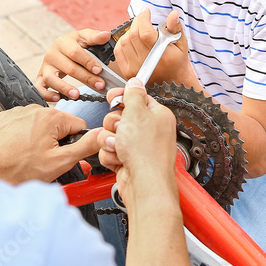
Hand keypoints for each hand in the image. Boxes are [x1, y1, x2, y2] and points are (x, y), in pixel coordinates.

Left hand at [0, 105, 99, 183]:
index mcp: (51, 117)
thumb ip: (85, 146)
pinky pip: (24, 124)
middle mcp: (34, 109)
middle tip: (46, 158)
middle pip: (59, 124)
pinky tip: (20, 148)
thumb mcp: (61, 162)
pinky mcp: (6, 118)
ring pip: (41, 124)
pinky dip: (24, 135)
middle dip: (57, 141)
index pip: (78, 125)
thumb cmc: (21, 170)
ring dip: (41, 138)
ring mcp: (18, 112)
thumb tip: (102, 135)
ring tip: (31, 155)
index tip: (64, 154)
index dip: (75, 142)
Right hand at [36, 28, 111, 100]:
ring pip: (51, 78)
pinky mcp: (41, 77)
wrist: (61, 48)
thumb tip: (106, 35)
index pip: (75, 53)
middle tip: (99, 85)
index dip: (88, 62)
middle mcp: (52, 54)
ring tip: (76, 95)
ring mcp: (45, 67)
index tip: (99, 70)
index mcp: (63, 42)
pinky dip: (46, 94)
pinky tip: (57, 98)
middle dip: (85, 78)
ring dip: (64, 88)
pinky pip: (40, 87)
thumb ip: (95, 37)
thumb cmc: (75, 44)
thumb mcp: (84, 37)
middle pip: (68, 68)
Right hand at [97, 78, 177, 206]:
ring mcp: (137, 146)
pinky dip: (110, 155)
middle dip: (114, 123)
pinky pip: (109, 150)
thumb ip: (133, 94)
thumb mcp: (137, 113)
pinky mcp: (127, 160)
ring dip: (110, 141)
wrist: (145, 185)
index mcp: (157, 115)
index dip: (122, 97)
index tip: (113, 98)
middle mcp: (149, 130)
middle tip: (120, 129)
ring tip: (119, 147)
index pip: (136, 97)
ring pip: (111, 134)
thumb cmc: (147, 153)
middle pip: (119, 116)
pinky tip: (119, 159)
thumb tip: (135, 81)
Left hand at [113, 10, 190, 84]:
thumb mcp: (181, 44)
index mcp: (161, 55)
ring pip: (124, 41)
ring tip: (139, 29)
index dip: (142, 18)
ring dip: (130, 31)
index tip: (146, 11)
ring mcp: (135, 69)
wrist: (172, 84)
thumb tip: (173, 14)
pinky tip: (131, 39)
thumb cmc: (177, 62)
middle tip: (143, 19)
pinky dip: (123, 41)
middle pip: (133, 35)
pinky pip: (119, 51)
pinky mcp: (128, 72)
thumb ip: (176, 28)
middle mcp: (146, 63)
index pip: (144, 32)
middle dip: (137, 22)